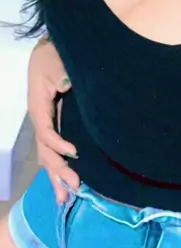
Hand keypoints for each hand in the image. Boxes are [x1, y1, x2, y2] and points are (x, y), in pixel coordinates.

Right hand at [28, 38, 79, 203]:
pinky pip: (51, 149)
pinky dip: (56, 166)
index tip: (76, 154)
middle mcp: (39, 119)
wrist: (51, 48)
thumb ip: (62, 75)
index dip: (58, 145)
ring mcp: (45, 123)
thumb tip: (65, 86)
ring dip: (55, 177)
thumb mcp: (58, 63)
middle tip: (75, 187)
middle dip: (58, 171)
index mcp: (38, 106)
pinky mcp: (53, 123)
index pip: (45, 133)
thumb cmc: (55, 55)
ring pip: (46, 155)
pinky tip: (64, 182)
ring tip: (65, 199)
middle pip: (45, 151)